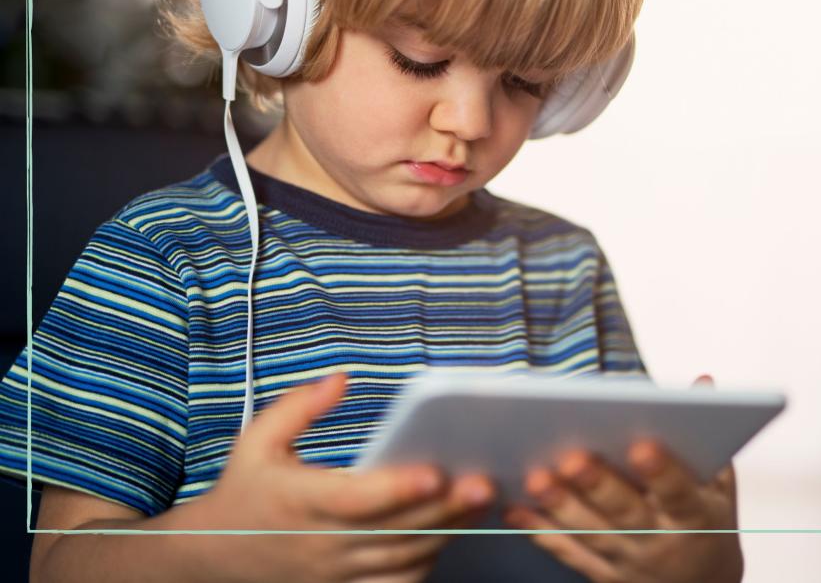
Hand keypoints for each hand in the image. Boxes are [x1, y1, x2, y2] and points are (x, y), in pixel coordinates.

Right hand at [178, 372, 494, 582]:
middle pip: (395, 530)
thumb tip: (341, 379)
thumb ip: (297, 407)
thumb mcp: (255, 440)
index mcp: (301, 502)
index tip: (435, 471)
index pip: (356, 500)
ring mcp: (337, 571)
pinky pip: (398, 581)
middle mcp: (323, 542)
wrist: (215, 557)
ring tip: (482, 500)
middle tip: (484, 482)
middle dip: (444, 509)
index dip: (397, 488)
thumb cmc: (244, 489)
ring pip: (404, 558)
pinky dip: (429, 560)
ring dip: (446, 531)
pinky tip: (453, 531)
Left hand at [502, 375, 743, 582]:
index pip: (679, 493)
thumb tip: (703, 382)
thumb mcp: (720, 483)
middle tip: (574, 457)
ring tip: (536, 476)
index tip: (642, 446)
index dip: (663, 472)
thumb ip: (709, 436)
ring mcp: (629, 561)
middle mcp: (662, 542)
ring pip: (591, 534)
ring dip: (561, 507)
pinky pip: (567, 552)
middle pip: (627, 514)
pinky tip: (515, 507)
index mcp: (696, 516)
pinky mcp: (602, 574)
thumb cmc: (708, 521)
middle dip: (599, 486)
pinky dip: (540, 530)